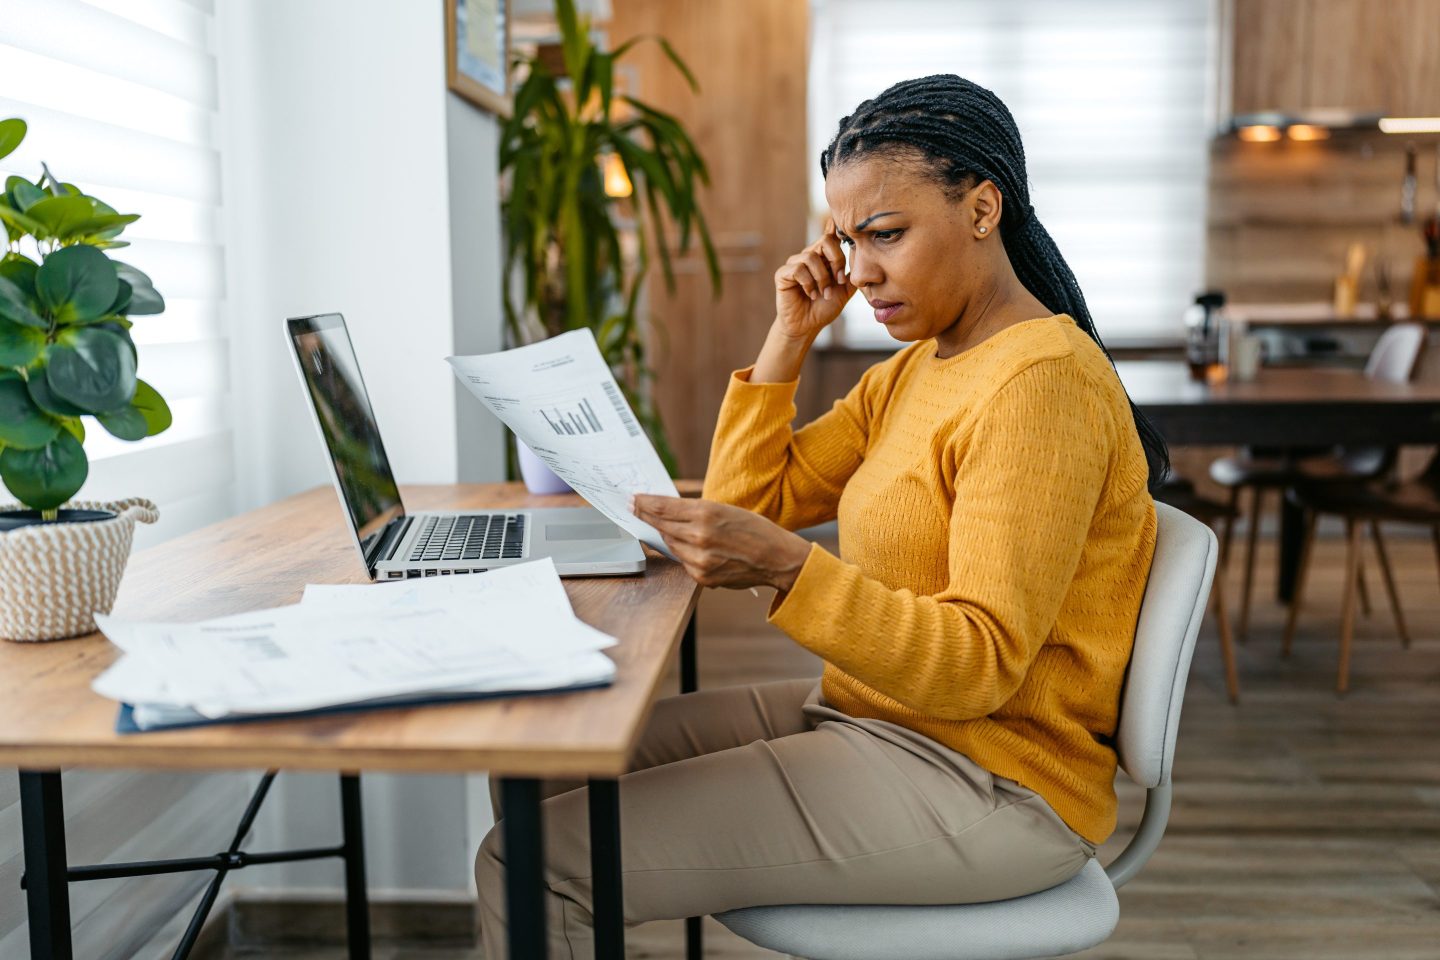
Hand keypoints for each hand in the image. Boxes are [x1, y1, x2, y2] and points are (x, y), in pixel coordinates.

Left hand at [630, 495, 811, 591]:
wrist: (776, 558)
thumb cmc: (754, 530)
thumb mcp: (725, 510)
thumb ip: (696, 512)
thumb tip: (667, 511)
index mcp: (707, 512)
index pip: (664, 507)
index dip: (645, 503)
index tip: (633, 499)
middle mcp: (700, 535)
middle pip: (661, 525)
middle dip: (646, 516)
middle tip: (633, 509)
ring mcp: (699, 558)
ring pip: (670, 544)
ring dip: (664, 535)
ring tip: (657, 526)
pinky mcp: (702, 576)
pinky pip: (682, 561)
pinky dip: (682, 552)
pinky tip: (685, 545)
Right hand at [774, 217, 856, 340]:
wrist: (807, 326)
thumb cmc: (824, 308)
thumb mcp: (844, 291)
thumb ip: (851, 274)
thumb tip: (864, 259)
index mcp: (823, 258)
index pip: (830, 237)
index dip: (834, 226)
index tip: (839, 219)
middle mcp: (808, 256)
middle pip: (824, 242)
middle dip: (836, 261)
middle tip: (839, 280)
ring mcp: (794, 264)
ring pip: (811, 256)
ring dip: (822, 278)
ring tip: (824, 293)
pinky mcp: (783, 274)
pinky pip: (798, 269)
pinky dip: (808, 283)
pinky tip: (811, 294)